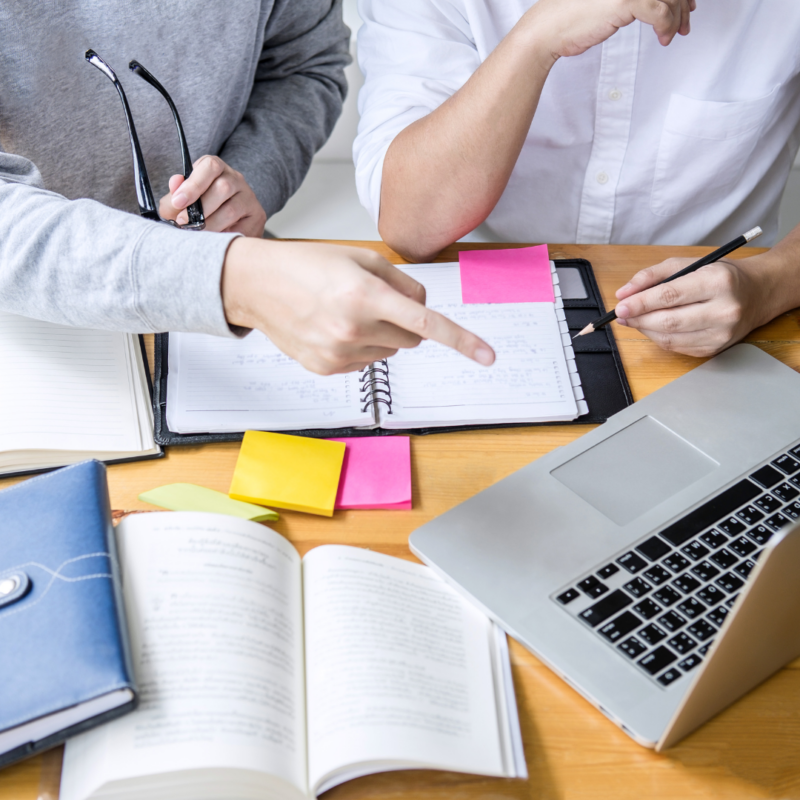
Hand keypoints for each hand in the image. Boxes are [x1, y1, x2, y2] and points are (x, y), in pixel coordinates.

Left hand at [159, 155, 266, 236]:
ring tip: (197, 234)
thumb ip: (174, 193)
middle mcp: (235, 178)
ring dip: (211, 225)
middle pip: (222, 188)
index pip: (210, 167)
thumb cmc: (199, 207)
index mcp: (216, 168)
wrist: (225, 222)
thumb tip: (175, 183)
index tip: (178, 202)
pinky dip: (225, 235)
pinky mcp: (257, 216)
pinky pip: (242, 227)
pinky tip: (215, 239)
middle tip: (184, 223)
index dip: (193, 184)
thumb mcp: (182, 198)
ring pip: (232, 210)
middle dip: (200, 209)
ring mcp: (249, 197)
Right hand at [221, 238, 495, 374]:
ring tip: (347, 311)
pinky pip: (366, 361)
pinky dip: (361, 346)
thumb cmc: (305, 264)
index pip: (427, 324)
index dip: (462, 341)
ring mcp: (339, 353)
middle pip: (412, 338)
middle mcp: (353, 329)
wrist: (256, 286)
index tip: (488, 356)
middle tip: (378, 301)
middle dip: (406, 322)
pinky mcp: (327, 368)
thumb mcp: (359, 257)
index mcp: (365, 295)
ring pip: (390, 351)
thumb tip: (423, 306)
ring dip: (383, 334)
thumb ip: (401, 281)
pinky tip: (333, 327)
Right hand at [523, 0, 694, 59]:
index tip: (687, 4)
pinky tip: (663, 39)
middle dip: (683, 4)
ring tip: (673, 34)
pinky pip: (660, 12)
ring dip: (676, 19)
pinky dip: (666, 27)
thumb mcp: (605, 0)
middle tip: (686, 22)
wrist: (547, 29)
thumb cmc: (571, 16)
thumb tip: (656, 2)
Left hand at [613, 256, 773, 356]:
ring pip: (670, 338)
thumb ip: (653, 275)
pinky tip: (653, 327)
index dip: (641, 303)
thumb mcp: (688, 263)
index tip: (621, 306)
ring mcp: (721, 333)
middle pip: (668, 321)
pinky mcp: (716, 348)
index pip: (670, 295)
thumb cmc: (720, 276)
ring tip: (634, 320)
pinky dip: (659, 338)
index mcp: (718, 282)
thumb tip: (624, 293)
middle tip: (621, 315)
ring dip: (645, 329)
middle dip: (639, 319)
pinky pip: (677, 347)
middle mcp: (724, 310)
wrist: (757, 293)